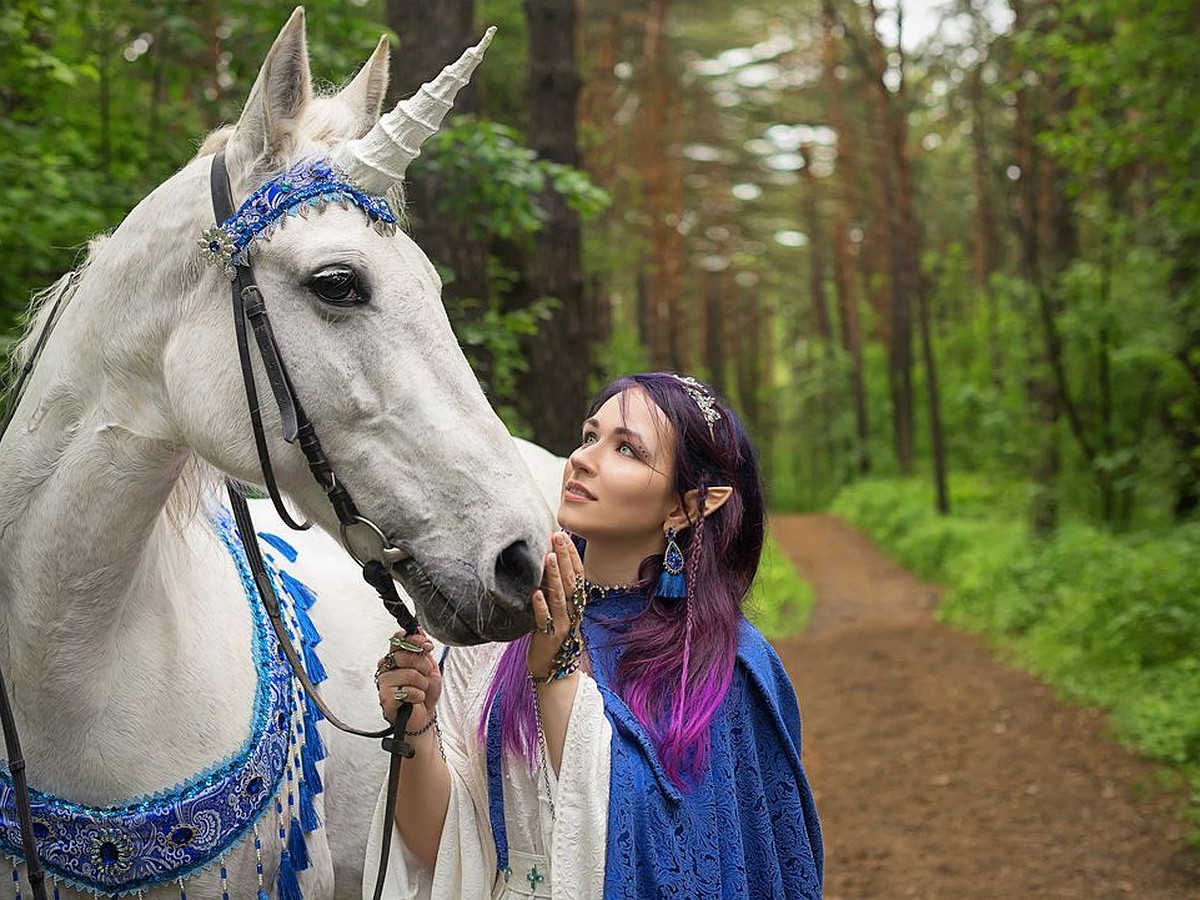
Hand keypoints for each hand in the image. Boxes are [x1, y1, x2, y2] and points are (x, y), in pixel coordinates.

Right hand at [376, 629, 439, 728]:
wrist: (424, 715)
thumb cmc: (424, 692)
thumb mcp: (429, 666)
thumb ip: (422, 649)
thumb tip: (418, 629)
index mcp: (395, 658)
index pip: (397, 640)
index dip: (413, 639)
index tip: (426, 645)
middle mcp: (387, 669)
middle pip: (404, 655)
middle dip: (422, 665)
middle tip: (426, 674)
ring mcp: (384, 683)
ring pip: (409, 673)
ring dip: (422, 683)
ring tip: (420, 690)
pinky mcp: (385, 698)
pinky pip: (407, 690)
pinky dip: (418, 695)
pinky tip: (415, 699)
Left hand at [527, 531, 585, 678]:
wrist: (553, 670)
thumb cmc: (553, 636)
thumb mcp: (559, 611)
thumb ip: (557, 591)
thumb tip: (548, 564)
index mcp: (576, 605)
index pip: (577, 575)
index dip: (572, 555)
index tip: (564, 536)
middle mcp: (573, 613)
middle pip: (570, 581)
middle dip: (564, 558)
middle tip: (557, 536)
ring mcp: (562, 625)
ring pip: (560, 597)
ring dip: (554, 576)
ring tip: (548, 557)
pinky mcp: (549, 637)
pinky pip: (545, 620)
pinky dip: (541, 606)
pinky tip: (536, 593)